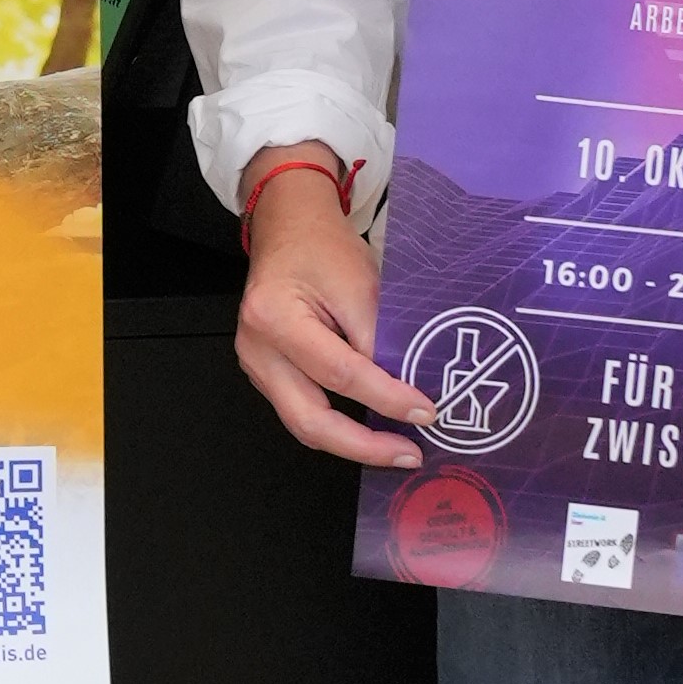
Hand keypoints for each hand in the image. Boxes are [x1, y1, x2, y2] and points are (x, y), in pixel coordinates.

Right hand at [232, 159, 426, 467]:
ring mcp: (256, 365)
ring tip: (395, 448)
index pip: (339, 371)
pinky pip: (302, 411)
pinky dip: (338, 425)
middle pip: (309, 419)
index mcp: (275, 317)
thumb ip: (379, 339)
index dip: (386, 397)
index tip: (426, 410)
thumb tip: (406, 391)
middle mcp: (256, 349)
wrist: (289, 229)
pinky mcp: (267, 373)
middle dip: (363, 446)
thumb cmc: (322, 248)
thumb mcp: (362, 284)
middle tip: (408, 454)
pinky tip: (369, 429)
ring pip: (303, 424)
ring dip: (352, 443)